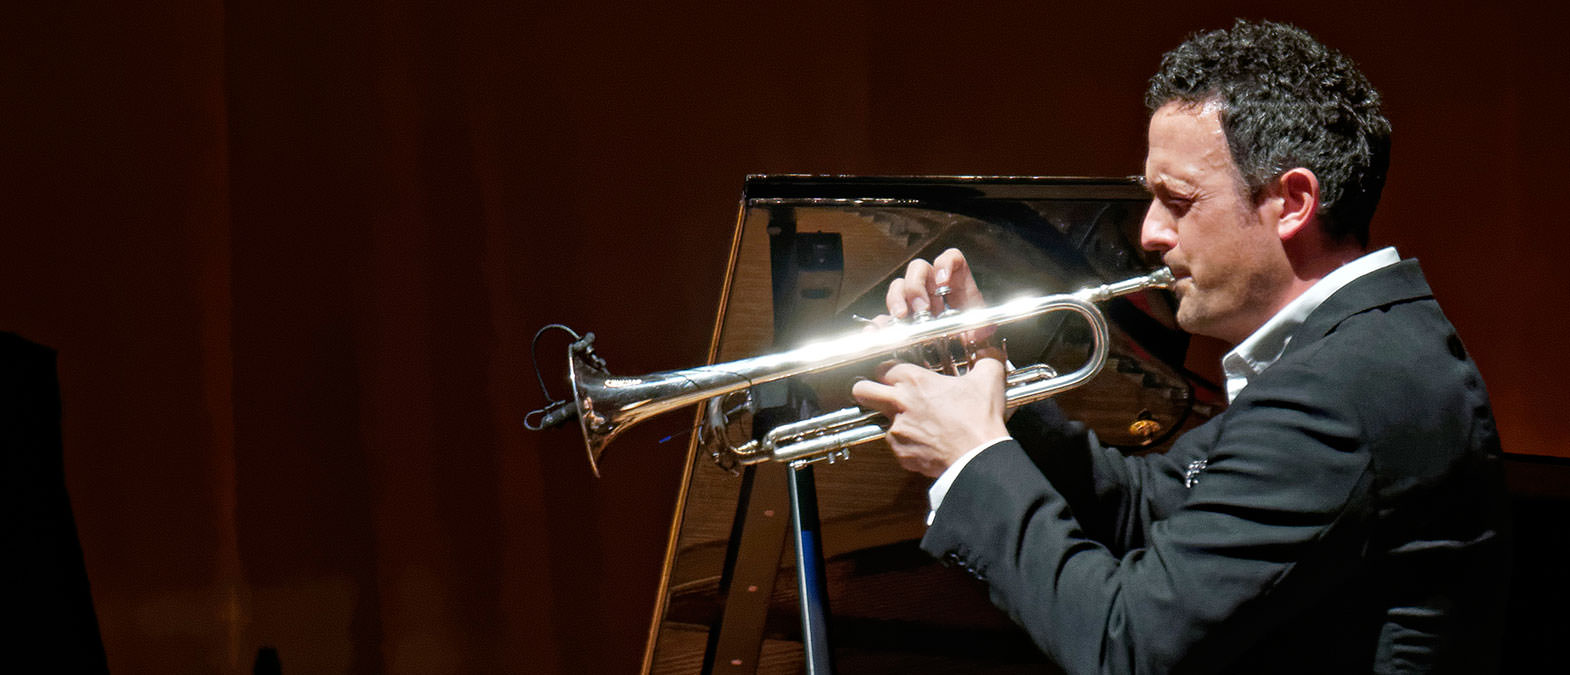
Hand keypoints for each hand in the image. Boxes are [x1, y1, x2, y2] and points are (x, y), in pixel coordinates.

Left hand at [851, 357, 1008, 477]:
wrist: (979, 458)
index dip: (888, 369)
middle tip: (880, 392)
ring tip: (918, 422)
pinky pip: (896, 444)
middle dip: (867, 390)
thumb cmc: (980, 419)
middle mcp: (899, 403)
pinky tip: (926, 440)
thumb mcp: (988, 379)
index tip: (896, 373)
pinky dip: (907, 442)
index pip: (882, 366)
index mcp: (914, 380)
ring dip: (894, 420)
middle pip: (861, 390)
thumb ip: (985, 358)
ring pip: (880, 420)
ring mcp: (897, 429)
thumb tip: (988, 351)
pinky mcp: (900, 452)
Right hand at [871, 248, 1001, 358]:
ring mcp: (913, 303)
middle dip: (917, 286)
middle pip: (918, 268)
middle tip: (920, 308)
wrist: (957, 359)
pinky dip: (879, 323)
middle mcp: (933, 289)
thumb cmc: (969, 338)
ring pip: (899, 286)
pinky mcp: (898, 321)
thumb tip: (983, 330)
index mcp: (956, 285)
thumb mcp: (981, 334)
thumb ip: (983, 330)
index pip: (950, 259)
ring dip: (898, 299)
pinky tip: (881, 331)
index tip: (942, 282)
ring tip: (901, 317)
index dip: (945, 264)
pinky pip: (883, 316)